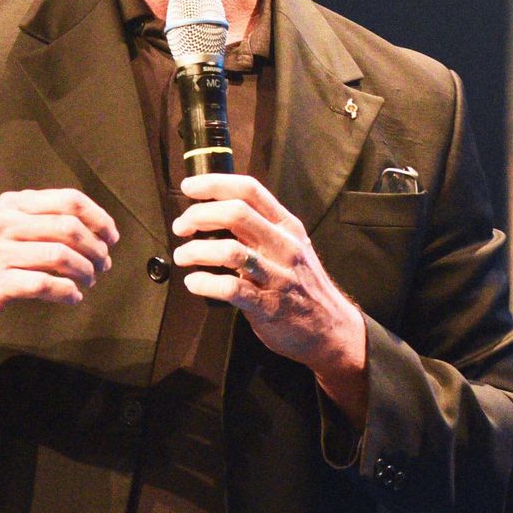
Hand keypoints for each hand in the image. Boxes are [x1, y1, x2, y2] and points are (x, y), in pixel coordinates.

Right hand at [0, 189, 117, 333]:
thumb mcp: (9, 226)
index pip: (69, 200)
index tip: (112, 237)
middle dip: (96, 248)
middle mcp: (5, 222)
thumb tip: (97, 230)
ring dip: (85, 271)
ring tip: (89, 281)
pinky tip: (73, 298)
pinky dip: (66, 293)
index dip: (99, 218)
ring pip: (60, 256)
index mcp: (14, 203)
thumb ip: (45, 220)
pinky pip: (43, 285)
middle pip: (69, 227)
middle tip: (104, 265)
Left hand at [172, 173, 368, 424]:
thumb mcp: (292, 247)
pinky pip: (230, 288)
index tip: (189, 187)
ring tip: (182, 256)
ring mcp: (277, 275)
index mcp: (287, 226)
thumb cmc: (303, 285)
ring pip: (230, 251)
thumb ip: (261, 229)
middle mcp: (284, 245)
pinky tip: (194, 282)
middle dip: (199, 215)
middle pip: (236, 214)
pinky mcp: (268, 304)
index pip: (249, 190)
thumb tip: (216, 214)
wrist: (331, 328)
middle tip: (181, 227)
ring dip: (196, 250)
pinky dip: (204, 282)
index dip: (214, 184)